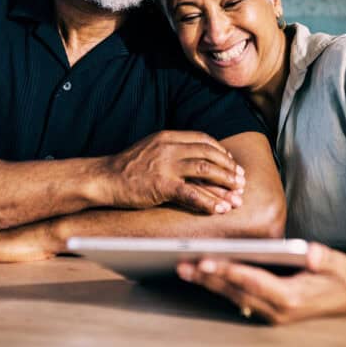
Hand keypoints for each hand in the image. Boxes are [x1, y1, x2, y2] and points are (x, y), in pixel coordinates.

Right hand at [101, 131, 245, 213]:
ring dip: (225, 183)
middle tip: (241, 180)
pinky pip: (192, 193)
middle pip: (209, 154)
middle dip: (228, 168)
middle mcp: (169, 147)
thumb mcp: (151, 149)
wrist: (104, 178)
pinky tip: (219, 209)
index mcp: (168, 136)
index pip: (203, 139)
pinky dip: (209, 202)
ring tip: (237, 195)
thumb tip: (196, 160)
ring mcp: (166, 165)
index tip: (231, 163)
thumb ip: (172, 150)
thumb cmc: (127, 167)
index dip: (220, 151)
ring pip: (206, 170)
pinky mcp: (161, 185)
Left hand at [177, 243, 345, 323]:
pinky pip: (238, 298)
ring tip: (184, 269)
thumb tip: (312, 253)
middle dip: (208, 279)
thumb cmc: (340, 275)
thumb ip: (324, 258)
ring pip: (233, 297)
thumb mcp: (337, 263)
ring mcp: (271, 313)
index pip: (253, 282)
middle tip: (183, 265)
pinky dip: (219, 287)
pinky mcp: (267, 310)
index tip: (207, 261)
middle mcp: (278, 310)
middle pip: (236, 292)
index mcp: (292, 297)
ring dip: (208, 284)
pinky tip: (202, 275)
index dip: (229, 271)